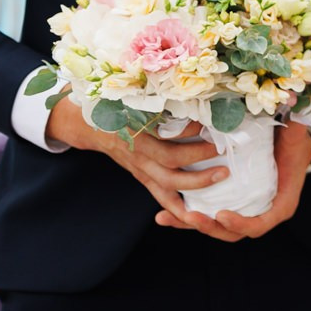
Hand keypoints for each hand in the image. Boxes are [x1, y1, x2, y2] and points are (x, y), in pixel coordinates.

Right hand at [47, 98, 231, 236]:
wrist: (87, 124)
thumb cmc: (115, 105)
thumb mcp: (131, 97)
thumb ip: (157, 98)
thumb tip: (191, 93)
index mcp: (135, 129)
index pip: (163, 133)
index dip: (187, 131)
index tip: (209, 123)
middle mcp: (138, 151)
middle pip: (170, 159)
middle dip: (199, 156)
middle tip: (222, 149)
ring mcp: (139, 167)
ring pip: (167, 182)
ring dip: (196, 183)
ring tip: (222, 175)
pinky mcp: (141, 177)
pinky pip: (159, 196)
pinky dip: (176, 208)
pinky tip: (194, 216)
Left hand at [152, 120, 310, 241]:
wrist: (286, 137)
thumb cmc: (292, 136)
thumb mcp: (297, 133)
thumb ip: (296, 125)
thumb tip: (291, 99)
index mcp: (281, 203)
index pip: (260, 224)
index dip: (240, 224)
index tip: (221, 213)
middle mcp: (261, 211)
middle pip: (233, 232)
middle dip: (209, 228)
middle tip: (191, 216)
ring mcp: (242, 209)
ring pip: (215, 227)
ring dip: (191, 225)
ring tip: (166, 217)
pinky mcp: (226, 203)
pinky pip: (206, 215)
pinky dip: (185, 217)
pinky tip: (163, 215)